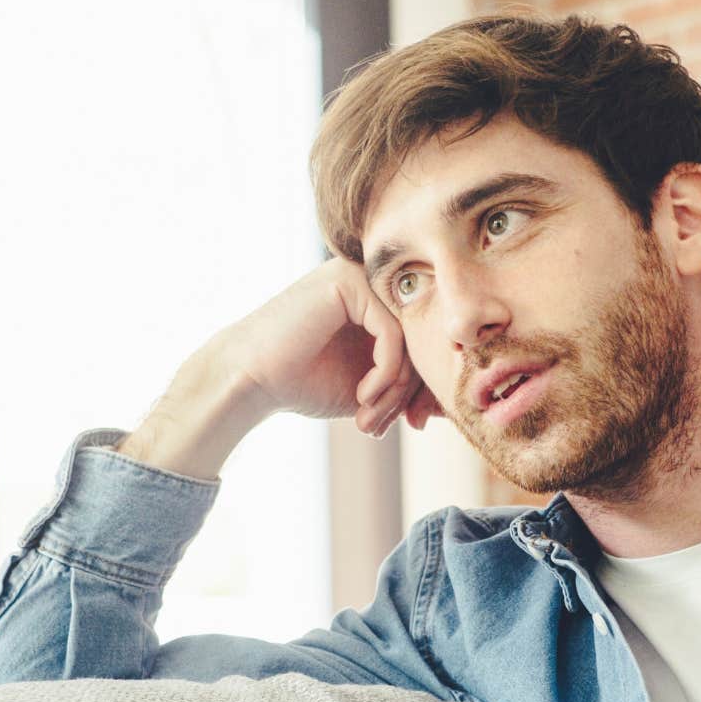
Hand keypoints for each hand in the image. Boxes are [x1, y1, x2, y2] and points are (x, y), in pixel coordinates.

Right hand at [218, 259, 424, 434]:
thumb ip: (407, 384)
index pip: (423, 340)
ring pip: (410, 338)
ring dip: (395, 389)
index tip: (412, 424)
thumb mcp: (370, 387)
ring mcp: (359, 276)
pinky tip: (363, 395)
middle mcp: (372, 281)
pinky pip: (392, 334)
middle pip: (421, 338)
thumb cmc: (303, 382)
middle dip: (409, 393)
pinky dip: (385, 373)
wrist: (250, 380)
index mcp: (378, 301)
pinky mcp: (348, 282)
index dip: (424, 387)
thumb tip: (450, 402)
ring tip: (369, 417)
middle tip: (384, 425)